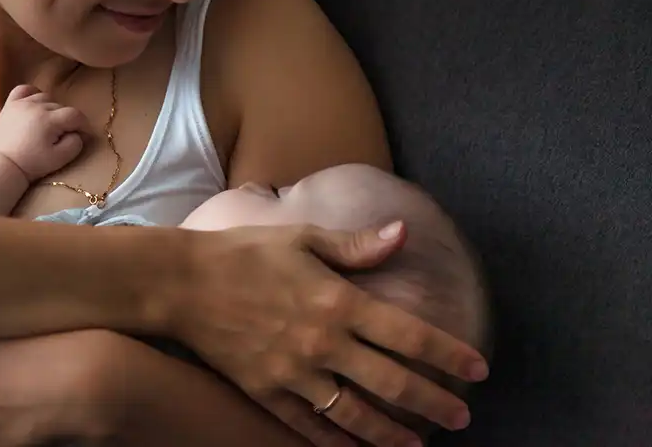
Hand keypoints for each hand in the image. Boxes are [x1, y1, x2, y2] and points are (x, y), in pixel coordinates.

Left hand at [0, 85, 87, 181]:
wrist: (5, 166)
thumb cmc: (33, 164)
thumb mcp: (61, 158)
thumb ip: (75, 143)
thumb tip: (78, 132)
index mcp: (49, 120)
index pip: (76, 115)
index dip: (84, 125)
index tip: (84, 135)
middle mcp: (36, 107)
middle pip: (61, 107)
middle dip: (67, 121)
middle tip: (64, 136)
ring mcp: (21, 104)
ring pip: (46, 98)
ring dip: (52, 109)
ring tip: (49, 123)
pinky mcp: (10, 105)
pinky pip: (24, 90)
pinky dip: (32, 94)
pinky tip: (35, 105)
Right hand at [174, 222, 489, 446]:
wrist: (182, 283)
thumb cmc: (245, 253)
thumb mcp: (303, 237)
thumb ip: (357, 245)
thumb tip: (403, 233)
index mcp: (338, 301)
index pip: (408, 334)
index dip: (448, 354)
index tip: (477, 369)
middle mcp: (323, 344)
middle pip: (391, 383)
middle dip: (432, 403)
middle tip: (460, 417)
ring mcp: (294, 373)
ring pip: (355, 415)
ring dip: (391, 434)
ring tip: (418, 445)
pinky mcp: (267, 391)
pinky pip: (308, 426)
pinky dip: (336, 443)